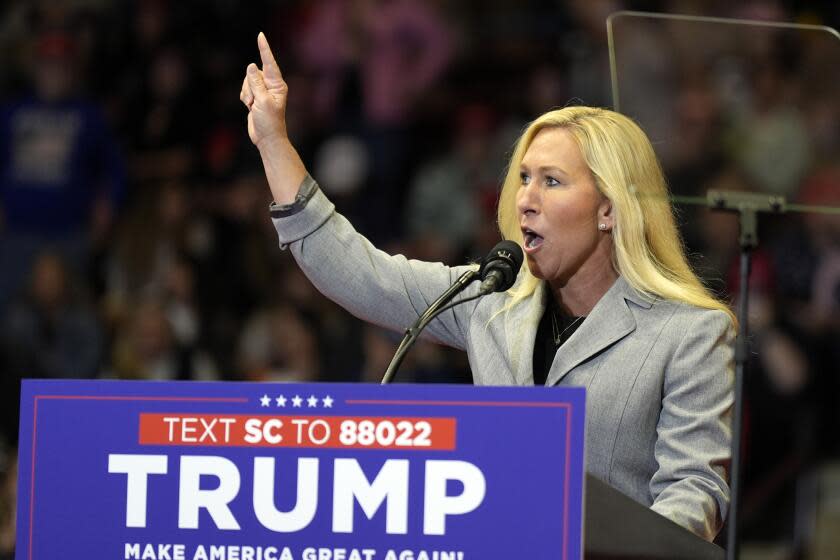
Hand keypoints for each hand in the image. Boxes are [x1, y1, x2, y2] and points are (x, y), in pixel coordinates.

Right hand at [241, 32, 287, 148]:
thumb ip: (256, 83)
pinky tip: (250, 107)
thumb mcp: (262, 101)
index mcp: (278, 85)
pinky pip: (244, 90)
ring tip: (252, 106)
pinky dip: (244, 97)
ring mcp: (263, 91)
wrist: (266, 138)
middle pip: (253, 73)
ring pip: (247, 81)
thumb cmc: (269, 122)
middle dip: (249, 85)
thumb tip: (251, 66)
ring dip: (246, 93)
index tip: (260, 36)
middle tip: (253, 101)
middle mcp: (271, 85)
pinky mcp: (255, 96)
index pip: (269, 63)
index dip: (264, 49)